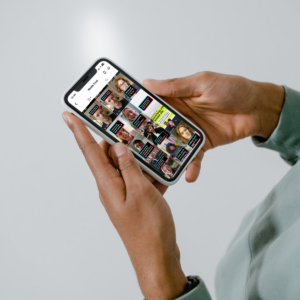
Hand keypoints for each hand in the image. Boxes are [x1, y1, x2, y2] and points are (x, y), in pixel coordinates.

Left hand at [62, 112, 186, 299]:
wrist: (157, 256)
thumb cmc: (148, 229)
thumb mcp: (141, 192)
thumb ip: (129, 168)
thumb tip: (117, 148)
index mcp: (108, 184)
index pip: (90, 152)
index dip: (79, 132)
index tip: (68, 116)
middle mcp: (113, 187)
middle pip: (110, 156)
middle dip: (118, 140)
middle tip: (127, 125)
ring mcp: (125, 193)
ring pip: (128, 167)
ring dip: (139, 158)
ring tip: (152, 148)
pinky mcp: (136, 199)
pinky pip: (140, 179)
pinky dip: (150, 173)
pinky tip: (164, 169)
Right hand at [144, 72, 284, 181]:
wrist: (257, 108)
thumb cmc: (232, 89)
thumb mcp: (202, 83)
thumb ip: (176, 86)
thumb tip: (149, 83)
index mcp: (176, 98)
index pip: (152, 105)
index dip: (138, 111)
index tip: (122, 121)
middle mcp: (179, 116)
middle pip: (157, 129)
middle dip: (145, 139)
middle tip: (132, 151)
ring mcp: (189, 132)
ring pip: (171, 146)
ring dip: (164, 156)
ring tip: (156, 168)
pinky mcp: (201, 144)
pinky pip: (192, 157)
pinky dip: (191, 167)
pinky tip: (189, 176)